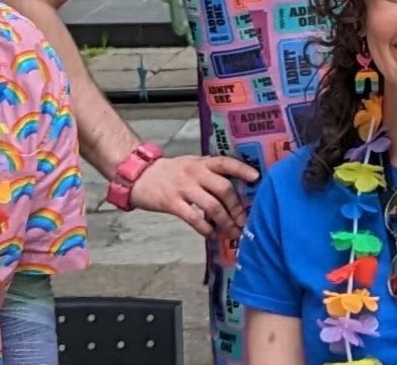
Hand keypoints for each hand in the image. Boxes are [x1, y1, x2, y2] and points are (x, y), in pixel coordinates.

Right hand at [127, 153, 259, 237]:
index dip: (242, 169)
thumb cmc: (169, 172)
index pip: (226, 163)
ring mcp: (183, 187)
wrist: (139, 175)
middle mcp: (195, 173)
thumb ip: (209, 174)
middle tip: (244, 221)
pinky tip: (212, 235)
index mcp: (201, 163)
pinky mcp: (171, 202)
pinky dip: (206, 229)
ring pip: (212, 206)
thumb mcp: (190, 165)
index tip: (257, 178)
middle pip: (223, 189)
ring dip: (226, 222)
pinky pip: (194, 218)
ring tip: (233, 233)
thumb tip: (232, 193)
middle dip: (237, 208)